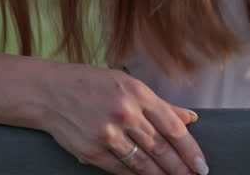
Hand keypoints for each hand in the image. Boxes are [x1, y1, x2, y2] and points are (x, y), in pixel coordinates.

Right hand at [38, 65, 206, 174]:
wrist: (48, 92)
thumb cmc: (89, 84)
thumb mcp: (127, 83)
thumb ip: (159, 104)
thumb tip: (190, 118)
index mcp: (137, 93)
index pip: (173, 127)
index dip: (190, 150)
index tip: (201, 165)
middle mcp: (125, 113)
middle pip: (161, 149)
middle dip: (180, 168)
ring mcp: (108, 133)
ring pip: (143, 163)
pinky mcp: (92, 151)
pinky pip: (121, 169)